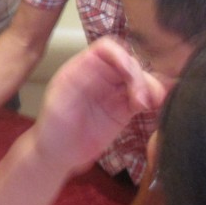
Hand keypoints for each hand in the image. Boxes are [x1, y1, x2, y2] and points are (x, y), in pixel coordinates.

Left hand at [30, 39, 166, 175]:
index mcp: (82, 68)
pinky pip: (143, 98)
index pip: (106, 49)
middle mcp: (100, 76)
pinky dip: (152, 99)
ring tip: (149, 105)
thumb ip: (76, 82)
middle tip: (140, 100)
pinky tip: (152, 108)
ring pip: (140, 79)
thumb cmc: (52, 128)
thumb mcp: (58, 103)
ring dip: (149, 88)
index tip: (129, 71)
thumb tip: (95, 63)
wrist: (59, 155)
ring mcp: (113, 92)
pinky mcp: (124, 109)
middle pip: (128, 62)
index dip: (121, 55)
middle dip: (138, 77)